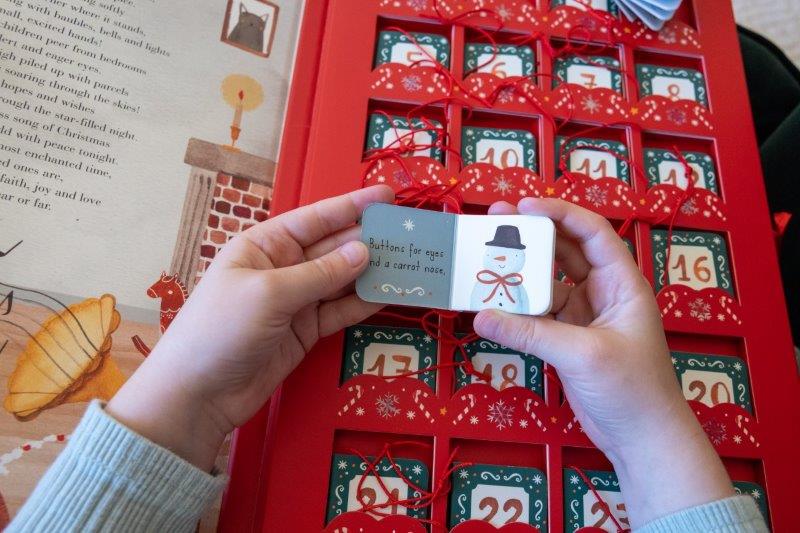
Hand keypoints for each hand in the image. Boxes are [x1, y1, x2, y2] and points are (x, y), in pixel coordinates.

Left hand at [108, 186, 393, 469]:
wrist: (197, 394)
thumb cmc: (220, 330)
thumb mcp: (270, 294)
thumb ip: (320, 274)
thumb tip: (365, 252)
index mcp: (264, 245)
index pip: (315, 219)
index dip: (352, 206)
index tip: (387, 197)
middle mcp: (282, 267)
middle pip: (333, 248)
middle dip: (369, 240)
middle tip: (410, 234)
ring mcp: (295, 301)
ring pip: (341, 280)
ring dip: (372, 273)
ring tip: (409, 262)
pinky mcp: (304, 331)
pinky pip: (339, 311)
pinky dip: (362, 303)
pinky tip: (388, 294)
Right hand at [473, 198, 732, 527]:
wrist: (644, 439)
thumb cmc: (631, 388)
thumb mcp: (582, 354)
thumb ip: (531, 332)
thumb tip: (480, 316)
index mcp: (622, 283)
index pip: (592, 233)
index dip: (559, 213)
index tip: (523, 207)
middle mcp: (603, 293)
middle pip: (566, 251)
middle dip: (533, 234)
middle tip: (494, 220)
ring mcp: (585, 317)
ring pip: (549, 282)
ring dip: (522, 270)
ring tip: (488, 255)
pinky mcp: (569, 340)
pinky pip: (540, 313)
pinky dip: (519, 307)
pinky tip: (495, 301)